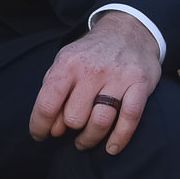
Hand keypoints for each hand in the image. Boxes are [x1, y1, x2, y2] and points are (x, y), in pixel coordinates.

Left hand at [28, 12, 163, 154]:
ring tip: (85, 141)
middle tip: (73, 128)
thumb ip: (54, 93)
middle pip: (74, 117)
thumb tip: (52, 129)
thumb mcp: (65, 63)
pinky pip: (129, 119)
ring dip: (90, 138)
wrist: (128, 30)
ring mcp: (118, 76)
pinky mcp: (139, 83)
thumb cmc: (91, 54)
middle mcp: (92, 69)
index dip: (39, 126)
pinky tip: (111, 147)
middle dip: (71, 128)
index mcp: (68, 64)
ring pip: (100, 122)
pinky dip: (119, 138)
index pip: (47, 103)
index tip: (40, 136)